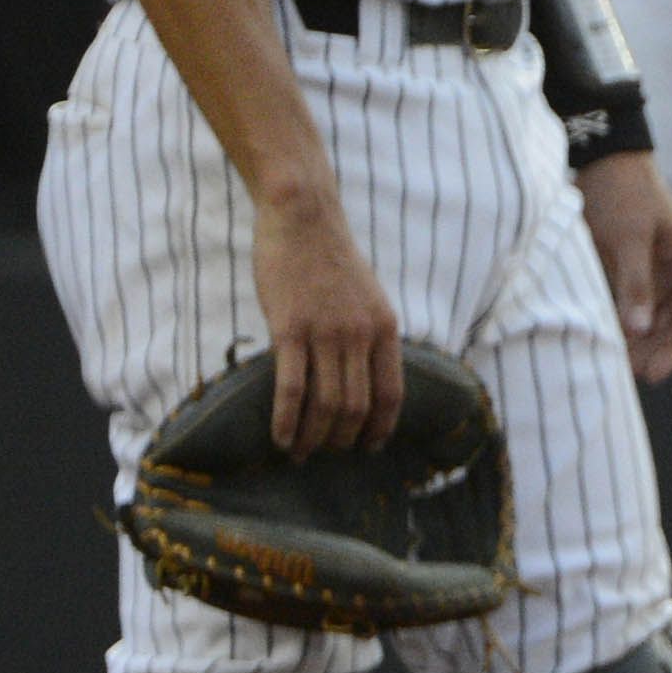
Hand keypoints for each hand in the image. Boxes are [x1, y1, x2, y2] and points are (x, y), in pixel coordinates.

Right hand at [253, 189, 403, 454]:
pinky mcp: (290, 329)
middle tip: (326, 454)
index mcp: (386, 329)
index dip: (381, 427)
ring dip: (313, 438)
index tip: (369, 447)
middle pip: (357, 407)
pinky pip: (291, 388)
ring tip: (300, 454)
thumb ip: (368, 334)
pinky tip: (280, 438)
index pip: (391, 393)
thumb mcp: (367, 297)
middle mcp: (361, 335)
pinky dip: (287, 420)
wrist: (303, 218)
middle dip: (342, 439)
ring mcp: (326, 333)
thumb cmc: (329, 259)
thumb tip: (362, 375)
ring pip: (326, 405)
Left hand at [579, 150, 671, 380]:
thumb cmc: (624, 193)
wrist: (602, 160)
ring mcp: (654, 274)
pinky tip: (606, 341)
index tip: (652, 374)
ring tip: (615, 363)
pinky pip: (630, 308)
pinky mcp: (630, 273)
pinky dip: (621, 326)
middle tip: (627, 374)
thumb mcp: (630, 237)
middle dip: (653, 351)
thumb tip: (639, 330)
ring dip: (637, 343)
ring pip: (651, 321)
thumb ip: (636, 283)